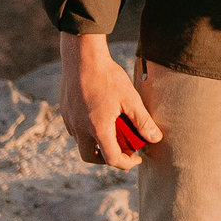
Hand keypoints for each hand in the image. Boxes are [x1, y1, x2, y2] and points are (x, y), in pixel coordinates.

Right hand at [58, 32, 161, 169]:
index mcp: (98, 129)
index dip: (126, 163)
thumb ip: (142, 121)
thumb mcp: (130, 98)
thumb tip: (155, 138)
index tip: (137, 158)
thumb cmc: (107, 76)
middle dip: (107, 160)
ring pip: (81, 144)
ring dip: (96, 145)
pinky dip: (87, 133)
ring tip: (113, 134)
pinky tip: (99, 119)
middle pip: (90, 157)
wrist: (82, 57)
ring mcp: (70, 120)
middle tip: (122, 152)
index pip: (111, 159)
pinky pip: (75, 130)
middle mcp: (80, 129)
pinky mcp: (65, 112)